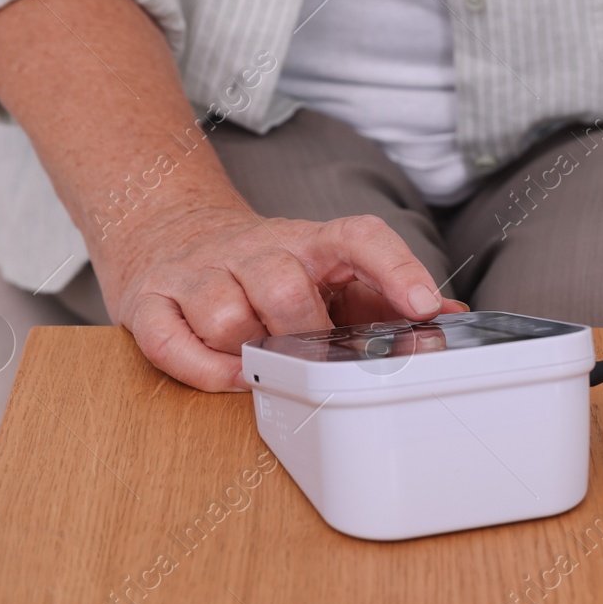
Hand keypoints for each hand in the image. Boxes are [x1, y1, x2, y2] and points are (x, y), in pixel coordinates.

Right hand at [93, 203, 454, 391]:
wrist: (170, 228)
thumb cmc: (266, 267)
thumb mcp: (330, 272)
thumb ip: (386, 295)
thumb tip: (453, 317)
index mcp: (308, 241)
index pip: (358, 236)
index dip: (396, 267)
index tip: (426, 306)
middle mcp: (254, 248)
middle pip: (283, 285)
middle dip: (303, 333)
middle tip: (311, 352)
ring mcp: (198, 271)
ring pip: (225, 314)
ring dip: (247, 351)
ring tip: (261, 360)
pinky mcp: (149, 298)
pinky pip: (169, 341)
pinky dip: (200, 371)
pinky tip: (225, 375)